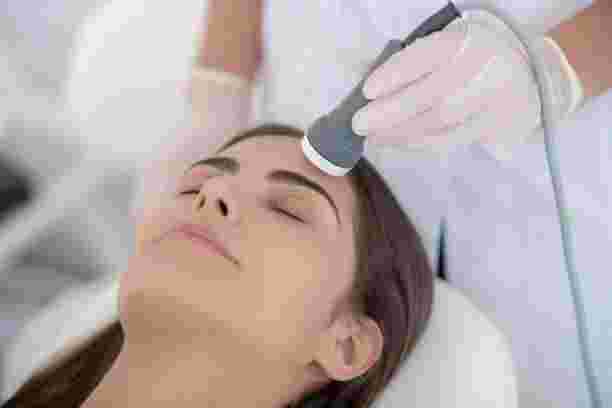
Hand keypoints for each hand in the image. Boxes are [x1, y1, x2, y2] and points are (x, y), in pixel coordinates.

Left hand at [352, 10, 583, 160]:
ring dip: (400, 132)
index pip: (426, 57)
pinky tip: (396, 142)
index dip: (395, 75)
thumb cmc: (470, 60)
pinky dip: (418, 143)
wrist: (525, 78)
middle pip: (433, 96)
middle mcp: (482, 68)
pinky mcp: (494, 127)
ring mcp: (492, 101)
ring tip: (373, 136)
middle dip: (391, 113)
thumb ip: (412, 64)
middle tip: (360, 124)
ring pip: (440, 122)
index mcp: (465, 40)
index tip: (367, 91)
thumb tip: (367, 89)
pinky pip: (450, 139)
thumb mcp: (446, 47)